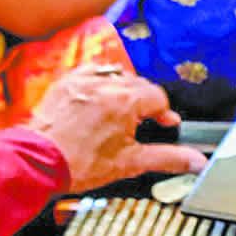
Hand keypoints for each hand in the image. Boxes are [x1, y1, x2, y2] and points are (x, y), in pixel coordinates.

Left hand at [24, 65, 205, 192]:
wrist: (39, 163)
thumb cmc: (80, 163)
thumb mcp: (131, 163)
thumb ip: (168, 158)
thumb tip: (196, 161)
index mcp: (125, 101)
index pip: (158, 97)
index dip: (164, 113)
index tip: (165, 124)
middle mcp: (105, 84)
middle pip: (139, 84)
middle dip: (144, 103)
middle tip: (143, 123)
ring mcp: (83, 80)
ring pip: (116, 75)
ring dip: (124, 90)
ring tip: (120, 112)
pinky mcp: (66, 82)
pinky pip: (91, 71)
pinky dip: (100, 81)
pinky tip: (99, 99)